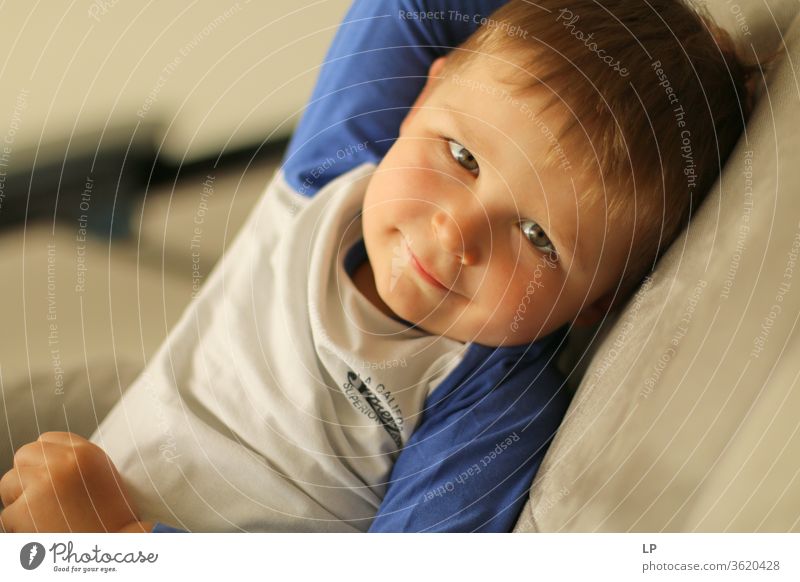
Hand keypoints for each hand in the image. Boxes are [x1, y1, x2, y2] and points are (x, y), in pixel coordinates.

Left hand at [0, 432, 150, 532]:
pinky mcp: (24, 510)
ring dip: (19, 501)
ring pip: (8, 484)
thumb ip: (76, 462)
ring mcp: (43, 484)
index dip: (46, 459)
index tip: (53, 477)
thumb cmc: (111, 519)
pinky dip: (19, 527)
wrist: (116, 551)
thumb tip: (43, 459)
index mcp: (87, 453)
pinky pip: (6, 515)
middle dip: (28, 476)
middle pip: (24, 455)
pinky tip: (43, 533)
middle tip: (44, 499)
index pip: (47, 439)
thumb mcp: (103, 478)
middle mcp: (65, 463)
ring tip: (46, 518)